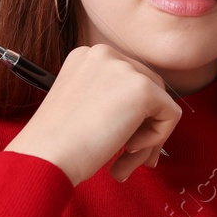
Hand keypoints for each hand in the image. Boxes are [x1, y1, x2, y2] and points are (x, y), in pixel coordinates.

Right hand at [3, 45, 180, 185]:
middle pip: (149, 88)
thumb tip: (153, 119)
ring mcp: (125, 68)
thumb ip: (113, 104)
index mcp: (87, 56)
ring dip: (149, 138)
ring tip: (124, 162)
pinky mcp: (143, 88)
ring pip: (161, 104)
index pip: (127, 81)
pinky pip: (171, 115)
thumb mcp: (83, 108)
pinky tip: (128, 150)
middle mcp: (106, 54)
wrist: (45, 154)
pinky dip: (157, 139)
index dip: (131, 115)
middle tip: (131, 157)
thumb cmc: (57, 143)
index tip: (122, 143)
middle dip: (145, 127)